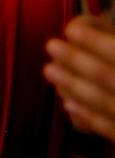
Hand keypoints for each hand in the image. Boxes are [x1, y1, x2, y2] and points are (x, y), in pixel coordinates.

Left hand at [45, 16, 114, 140]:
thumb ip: (104, 30)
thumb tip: (77, 26)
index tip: (70, 30)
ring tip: (49, 70)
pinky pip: (112, 130)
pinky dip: (89, 117)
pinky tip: (68, 104)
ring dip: (76, 87)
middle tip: (51, 45)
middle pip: (112, 78)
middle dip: (79, 62)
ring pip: (109, 104)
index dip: (97, 42)